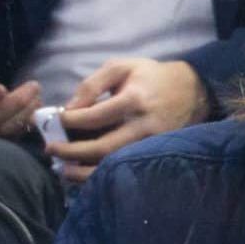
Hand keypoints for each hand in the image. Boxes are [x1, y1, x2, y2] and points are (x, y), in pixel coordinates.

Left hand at [49, 58, 206, 182]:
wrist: (194, 91)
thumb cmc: (151, 76)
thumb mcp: (121, 66)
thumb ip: (92, 84)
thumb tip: (70, 107)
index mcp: (133, 100)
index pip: (96, 116)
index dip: (71, 121)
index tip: (54, 121)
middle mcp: (143, 126)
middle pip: (103, 147)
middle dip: (72, 151)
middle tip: (50, 150)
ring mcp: (151, 145)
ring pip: (114, 165)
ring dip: (85, 172)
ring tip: (63, 170)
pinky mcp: (155, 156)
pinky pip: (126, 170)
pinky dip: (103, 176)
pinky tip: (85, 175)